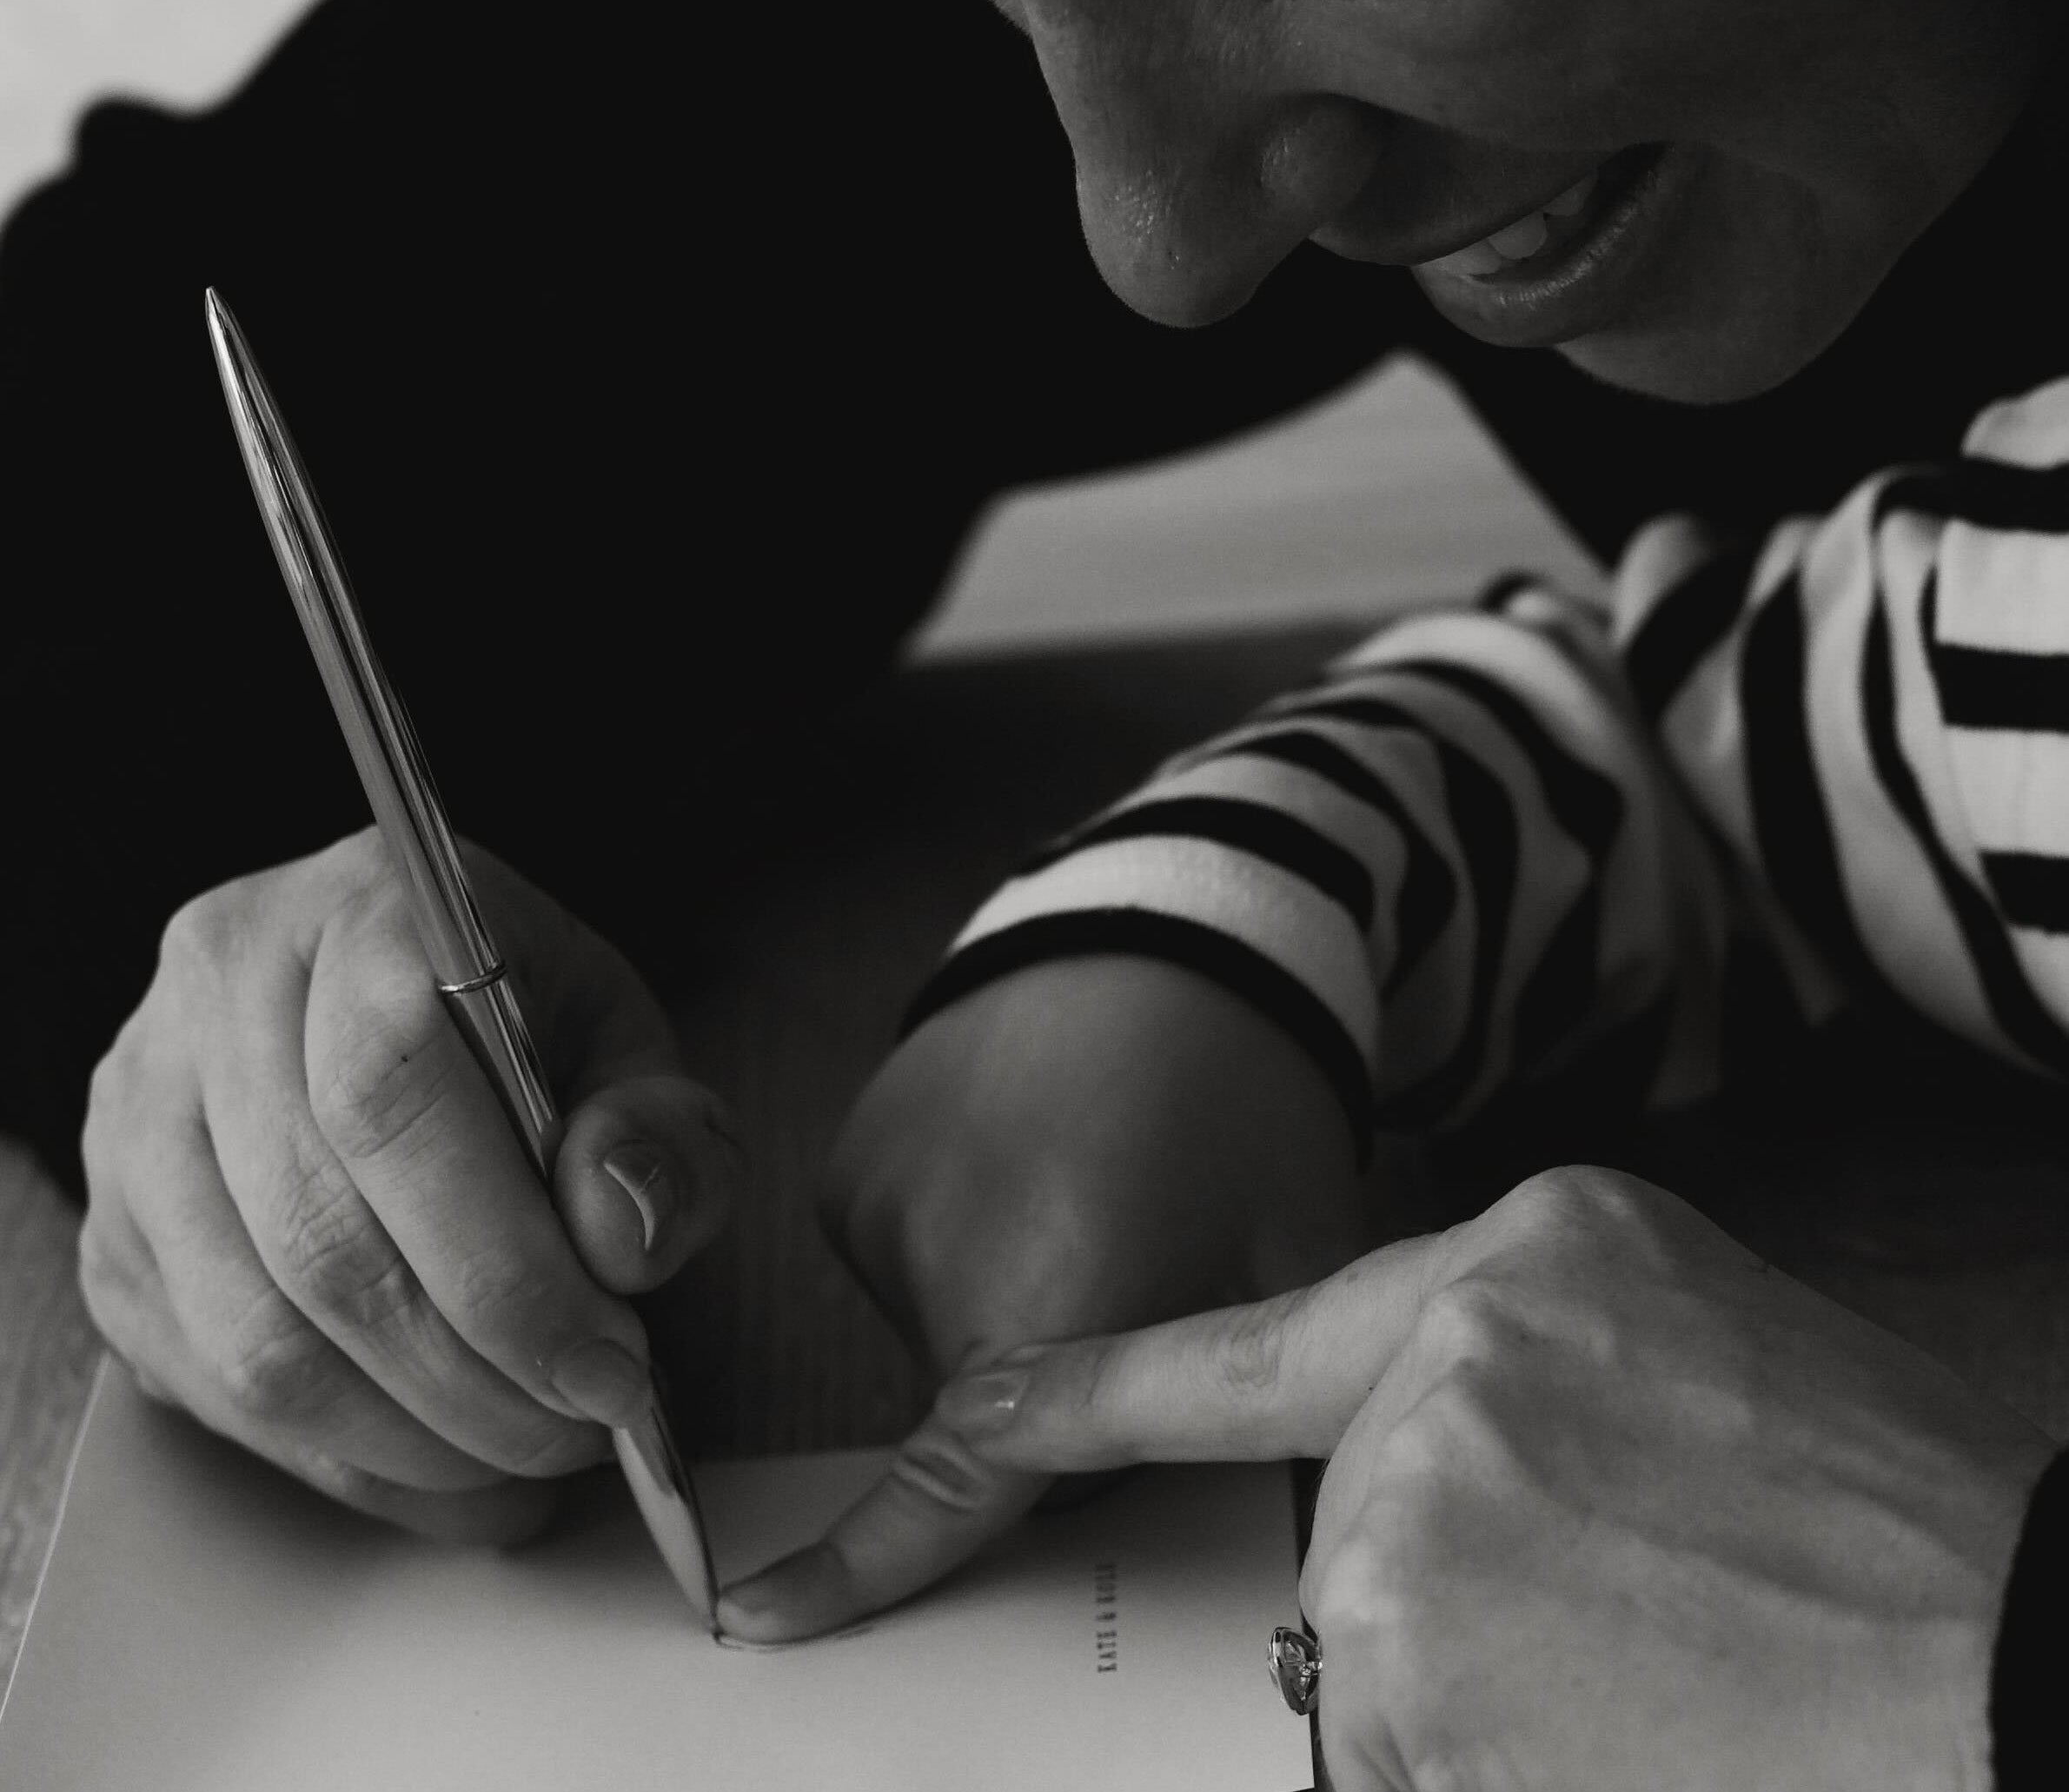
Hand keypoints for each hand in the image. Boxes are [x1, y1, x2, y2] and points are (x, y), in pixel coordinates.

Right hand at [79, 827, 736, 1541]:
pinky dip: (346, 1461)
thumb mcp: (628, 1040)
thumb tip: (618, 1235)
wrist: (403, 1005)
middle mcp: (219, 994)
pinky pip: (217, 1391)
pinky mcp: (115, 1236)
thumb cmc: (522, 1025)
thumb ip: (660, 1133)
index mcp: (358, 910)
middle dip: (474, 1376)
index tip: (606, 1363)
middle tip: (583, 1425)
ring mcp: (141, 1117)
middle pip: (323, 1237)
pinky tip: (449, 1467)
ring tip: (526, 1451)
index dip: (503, 1262)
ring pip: (257, 1339)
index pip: (393, 1093)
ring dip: (412, 1438)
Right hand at [717, 955, 1364, 1639]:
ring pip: (937, 1339)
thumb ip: (1232, 1411)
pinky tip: (1026, 1169)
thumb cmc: (1247, 1109)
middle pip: (975, 1417)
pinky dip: (961, 1251)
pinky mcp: (849, 1163)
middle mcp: (933, 1253)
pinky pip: (901, 1266)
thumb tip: (1220, 1529)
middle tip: (1138, 1279)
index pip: (946, 1482)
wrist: (1169, 935)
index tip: (760, 1618)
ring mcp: (874, 1198)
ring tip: (1089, 1197)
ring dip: (1007, 1312)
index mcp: (1053, 1295)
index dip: (858, 1566)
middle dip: (1053, 1396)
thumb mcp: (1286, 1274)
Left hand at [935, 1164, 2052, 1791]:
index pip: (1255, 1331)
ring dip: (1490, 1698)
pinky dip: (1490, 1763)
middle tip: (1633, 1620)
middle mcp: (1441, 1358)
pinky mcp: (1411, 1673)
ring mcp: (1412, 1511)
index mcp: (1527, 1252)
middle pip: (1351, 1530)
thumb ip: (1528, 1385)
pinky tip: (1634, 1730)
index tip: (959, 1419)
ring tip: (1664, 1672)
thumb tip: (1414, 1480)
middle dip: (1451, 1601)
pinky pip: (1402, 1753)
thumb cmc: (1899, 1528)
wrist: (2014, 1660)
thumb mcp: (1707, 1354)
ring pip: (1383, 1655)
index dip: (1092, 1384)